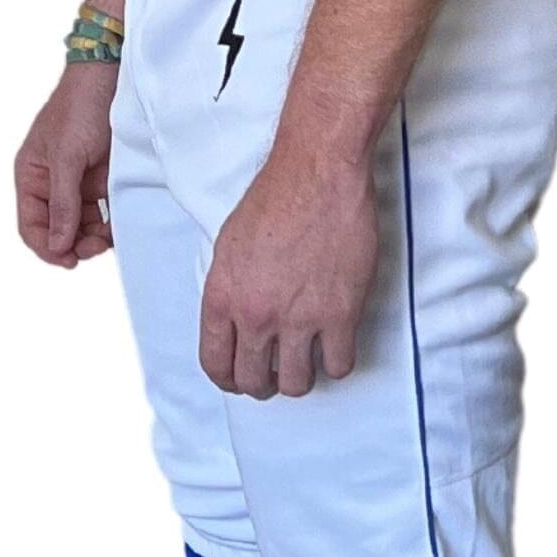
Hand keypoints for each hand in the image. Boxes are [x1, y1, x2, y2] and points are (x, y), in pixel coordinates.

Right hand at [14, 63, 118, 268]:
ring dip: (95, 237)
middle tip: (95, 247)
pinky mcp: (103, 182)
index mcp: (32, 176)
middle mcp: (52, 184)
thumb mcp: (67, 156)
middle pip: (59, 232)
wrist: (112, 77)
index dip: (47, 247)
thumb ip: (62, 202)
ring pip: (83, 228)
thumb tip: (58, 245)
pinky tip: (118, 226)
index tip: (68, 261)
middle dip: (75, 244)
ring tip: (109, 234)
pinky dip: (110, 225)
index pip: (31, 225)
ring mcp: (78, 185)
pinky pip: (103, 215)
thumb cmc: (80, 107)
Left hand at [199, 147, 378, 396]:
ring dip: (301, 378)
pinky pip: (338, 365)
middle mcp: (256, 314)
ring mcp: (299, 318)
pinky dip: (337, 362)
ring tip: (307, 359)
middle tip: (276, 373)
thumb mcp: (229, 246)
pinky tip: (335, 345)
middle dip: (264, 384)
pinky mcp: (340, 314)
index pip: (215, 363)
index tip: (239, 380)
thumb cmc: (276, 198)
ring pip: (297, 384)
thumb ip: (229, 291)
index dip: (228, 380)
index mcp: (222, 296)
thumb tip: (234, 323)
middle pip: (254, 381)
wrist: (317, 173)